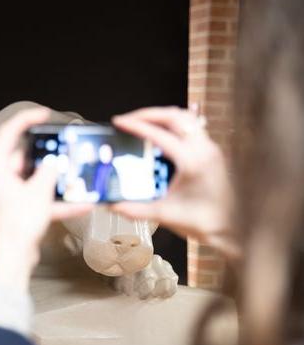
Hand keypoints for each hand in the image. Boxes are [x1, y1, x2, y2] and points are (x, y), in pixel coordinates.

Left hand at [0, 108, 92, 288]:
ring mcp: (6, 196)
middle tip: (64, 151)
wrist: (12, 260)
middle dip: (48, 158)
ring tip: (76, 177)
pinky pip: (38, 200)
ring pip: (34, 180)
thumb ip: (48, 172)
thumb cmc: (16, 227)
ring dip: (55, 181)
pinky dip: (55, 201)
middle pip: (24, 158)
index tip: (42, 114)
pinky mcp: (16, 211)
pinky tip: (80, 203)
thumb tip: (53, 164)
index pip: (8, 134)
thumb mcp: (39, 193)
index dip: (25, 120)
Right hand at [110, 107, 238, 260]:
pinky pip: (193, 128)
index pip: (160, 135)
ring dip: (162, 116)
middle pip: (174, 116)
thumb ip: (135, 209)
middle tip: (128, 119)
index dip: (137, 126)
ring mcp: (211, 149)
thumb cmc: (205, 222)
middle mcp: (204, 150)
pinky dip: (174, 125)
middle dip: (148, 114)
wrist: (234, 230)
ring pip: (186, 118)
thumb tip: (111, 204)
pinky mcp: (213, 153)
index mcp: (192, 162)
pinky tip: (161, 135)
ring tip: (143, 122)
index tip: (119, 122)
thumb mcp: (164, 215)